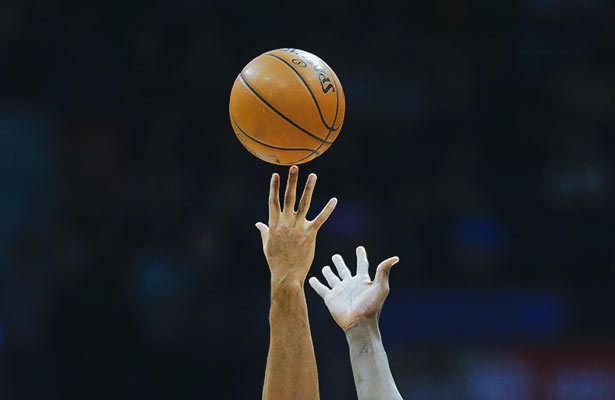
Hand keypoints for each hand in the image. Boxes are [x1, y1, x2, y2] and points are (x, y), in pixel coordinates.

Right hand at [256, 165, 336, 285]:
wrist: (286, 276)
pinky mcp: (310, 235)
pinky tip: (334, 200)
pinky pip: (320, 219)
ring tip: (313, 176)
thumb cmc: (275, 261)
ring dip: (309, 188)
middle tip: (294, 167)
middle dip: (291, 182)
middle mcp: (285, 223)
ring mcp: (298, 228)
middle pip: (288, 198)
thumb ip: (264, 231)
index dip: (274, 187)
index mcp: (274, 224)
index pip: (273, 201)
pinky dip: (328, 209)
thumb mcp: (266, 245)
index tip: (275, 175)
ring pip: (304, 204)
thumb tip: (258, 224)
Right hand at [309, 246, 398, 330]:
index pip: (362, 265)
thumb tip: (395, 258)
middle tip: (336, 256)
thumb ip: (383, 271)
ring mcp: (340, 291)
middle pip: (344, 270)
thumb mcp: (381, 287)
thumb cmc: (371, 306)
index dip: (361, 256)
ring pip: (332, 278)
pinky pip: (321, 288)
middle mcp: (350, 284)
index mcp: (362, 281)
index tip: (359, 248)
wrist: (359, 323)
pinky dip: (316, 284)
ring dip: (328, 273)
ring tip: (325, 268)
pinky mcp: (330, 298)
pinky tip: (311, 279)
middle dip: (339, 263)